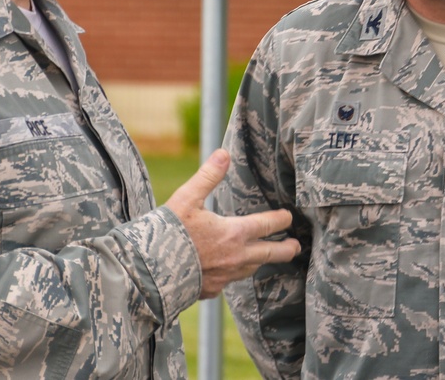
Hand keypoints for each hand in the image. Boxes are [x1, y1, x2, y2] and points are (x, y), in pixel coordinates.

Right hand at [164, 148, 299, 298]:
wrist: (148, 271)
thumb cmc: (168, 232)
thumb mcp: (187, 198)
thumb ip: (208, 176)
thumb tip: (224, 153)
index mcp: (233, 234)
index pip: (266, 225)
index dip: (280, 220)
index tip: (288, 217)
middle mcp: (235, 258)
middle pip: (270, 254)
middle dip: (285, 249)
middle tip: (296, 247)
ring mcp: (224, 277)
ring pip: (250, 269)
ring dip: (260, 261)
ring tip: (265, 257)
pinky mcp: (210, 290)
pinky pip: (228, 282)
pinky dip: (232, 274)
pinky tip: (228, 271)